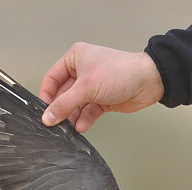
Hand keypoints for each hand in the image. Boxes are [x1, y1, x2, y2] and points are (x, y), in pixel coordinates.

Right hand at [39, 43, 164, 131]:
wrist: (149, 82)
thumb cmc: (121, 72)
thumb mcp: (86, 88)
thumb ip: (65, 104)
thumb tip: (48, 117)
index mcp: (75, 58)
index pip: (52, 78)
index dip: (46, 95)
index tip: (43, 111)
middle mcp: (83, 71)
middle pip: (64, 94)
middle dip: (60, 109)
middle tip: (54, 123)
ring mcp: (94, 86)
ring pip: (76, 105)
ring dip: (72, 117)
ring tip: (67, 128)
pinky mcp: (103, 100)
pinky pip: (88, 112)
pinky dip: (84, 120)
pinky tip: (81, 127)